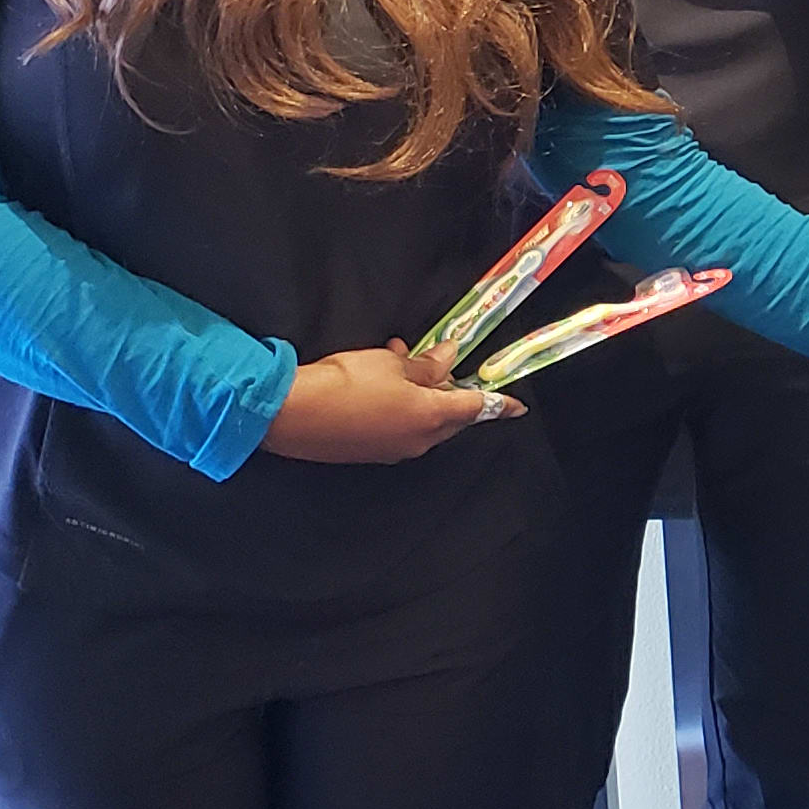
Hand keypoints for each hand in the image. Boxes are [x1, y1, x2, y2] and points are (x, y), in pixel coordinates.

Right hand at [263, 343, 502, 463]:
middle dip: (449, 390)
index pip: (477, 408)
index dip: (499, 404)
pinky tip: (379, 378)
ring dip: (418, 391)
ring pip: (422, 419)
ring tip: (398, 357)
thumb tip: (447, 358)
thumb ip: (426, 365)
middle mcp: (419, 441)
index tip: (517, 406)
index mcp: (432, 418)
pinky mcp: (370, 452)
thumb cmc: (346, 383)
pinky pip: (398, 426)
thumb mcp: (392, 365)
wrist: (291, 414)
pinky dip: (398, 404)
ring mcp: (394, 450)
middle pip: (450, 416)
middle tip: (438, 362)